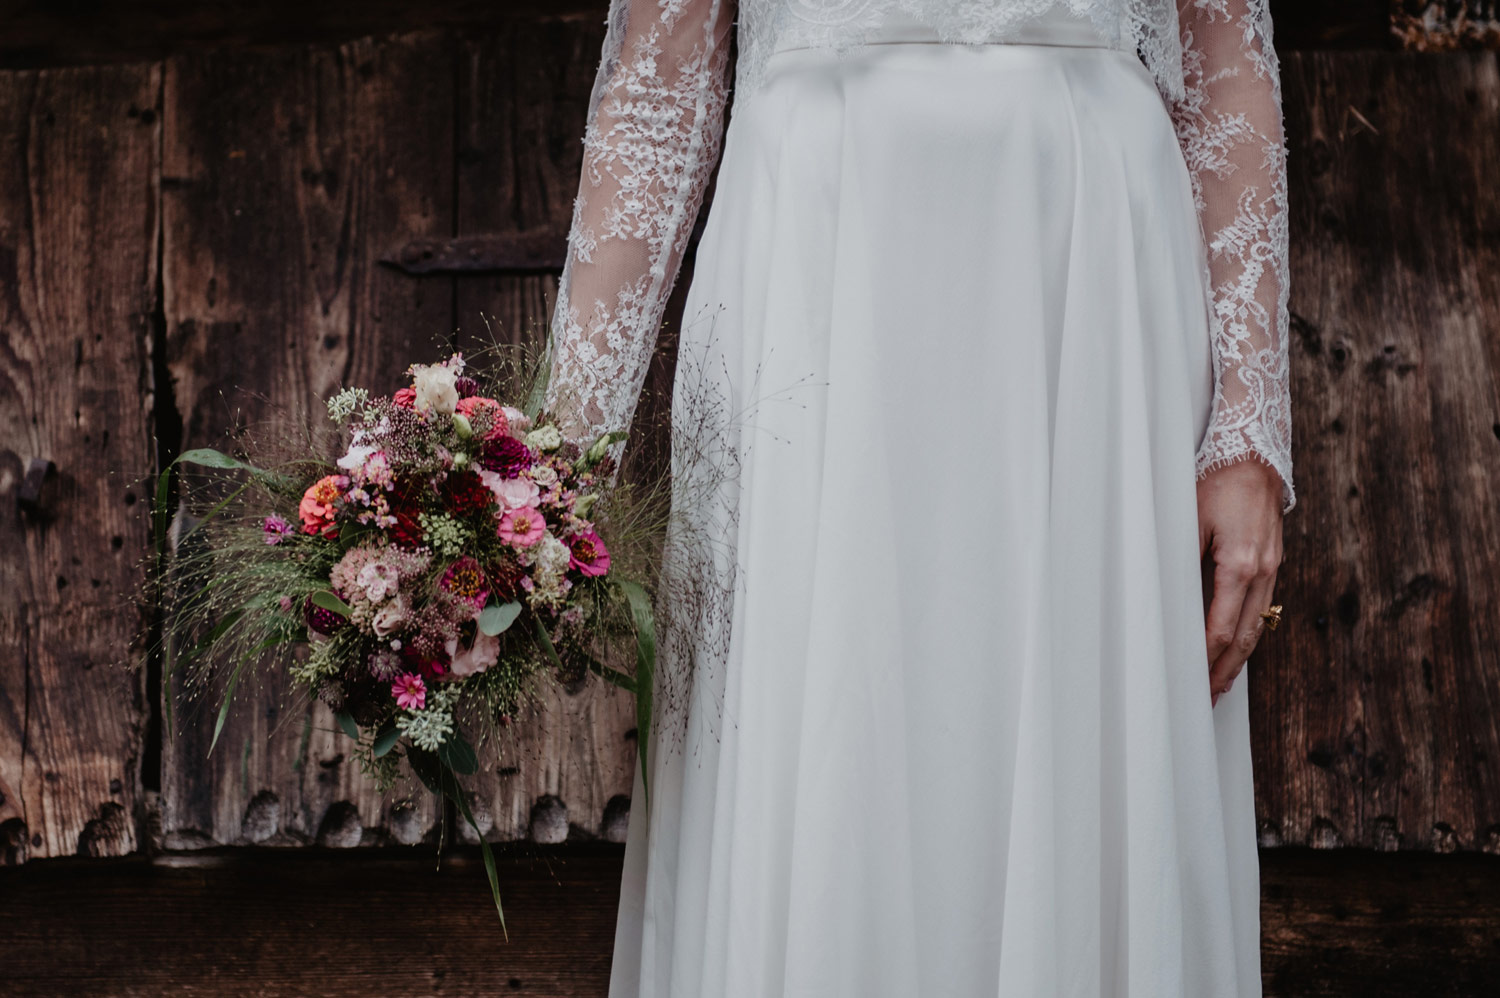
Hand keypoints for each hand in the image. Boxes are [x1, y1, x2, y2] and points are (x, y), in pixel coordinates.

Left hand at [1198, 459, 1283, 707]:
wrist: (1253, 452)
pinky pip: (1263, 607)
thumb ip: (1181, 562)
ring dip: (1240, 657)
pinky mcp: (1274, 561)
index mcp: (1240, 565)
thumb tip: (1165, 602)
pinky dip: (1250, 632)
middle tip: (1207, 698)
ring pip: (1258, 625)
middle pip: (1246, 636)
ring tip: (1221, 682)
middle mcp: (1263, 572)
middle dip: (1224, 669)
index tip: (1191, 680)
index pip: (1221, 627)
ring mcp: (1273, 567)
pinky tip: (1237, 645)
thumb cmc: (1215, 482)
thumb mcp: (1188, 521)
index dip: (1206, 659)